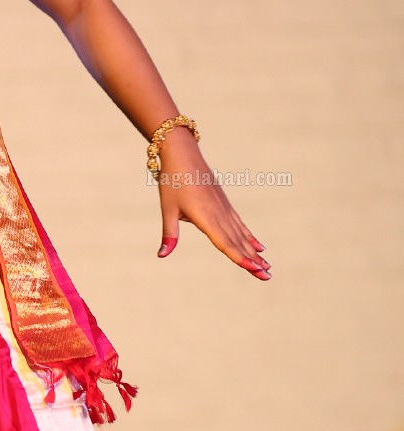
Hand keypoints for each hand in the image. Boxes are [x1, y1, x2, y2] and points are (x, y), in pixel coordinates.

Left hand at [155, 129, 270, 279]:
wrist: (183, 153)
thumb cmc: (172, 182)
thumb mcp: (168, 208)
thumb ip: (169, 234)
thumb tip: (162, 255)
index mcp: (205, 217)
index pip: (225, 243)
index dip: (239, 257)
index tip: (254, 269)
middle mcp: (219, 214)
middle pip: (238, 242)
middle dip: (253, 261)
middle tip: (267, 277)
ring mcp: (224, 208)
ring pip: (242, 235)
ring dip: (255, 252)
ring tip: (267, 267)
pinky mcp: (225, 203)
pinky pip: (240, 225)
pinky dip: (250, 237)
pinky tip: (259, 247)